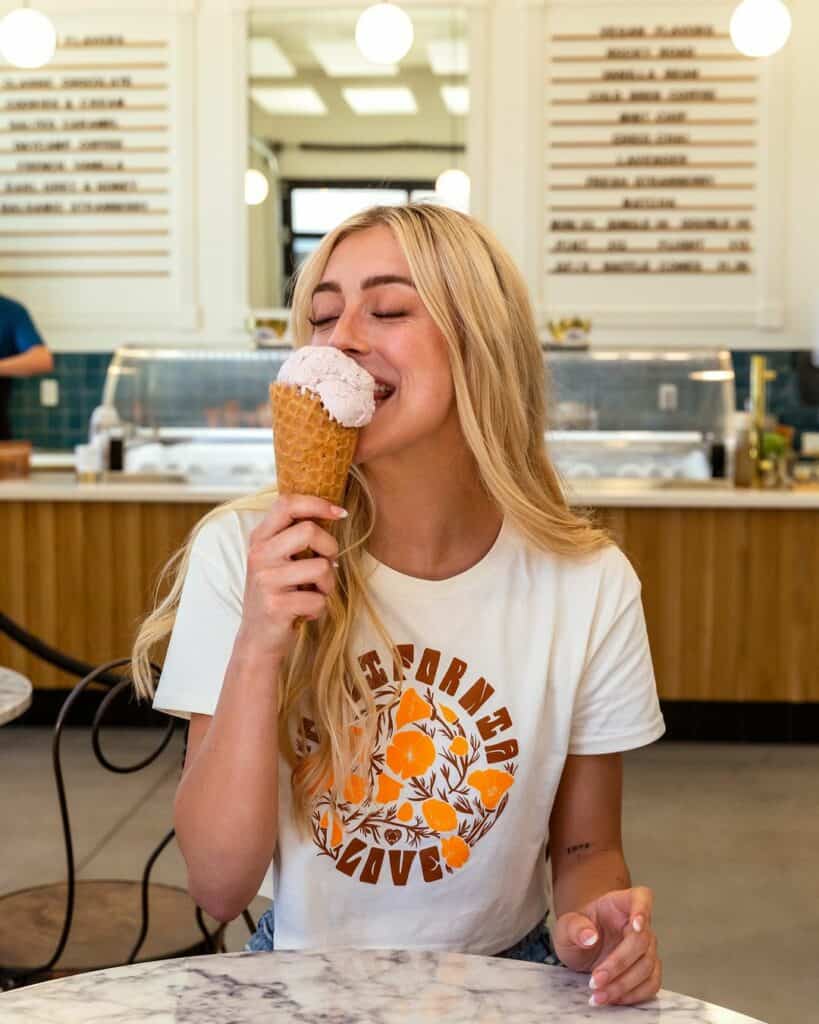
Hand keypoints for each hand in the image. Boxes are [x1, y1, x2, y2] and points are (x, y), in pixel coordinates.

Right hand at [234, 494, 344, 661]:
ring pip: (320, 567)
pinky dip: (320, 607)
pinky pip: (318, 599)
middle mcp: (259, 555)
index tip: (339, 513)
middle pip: (309, 530)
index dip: (317, 503)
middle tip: (328, 563)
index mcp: (260, 539)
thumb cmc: (277, 594)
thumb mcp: (277, 560)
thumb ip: (294, 537)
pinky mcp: (275, 605)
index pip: (287, 503)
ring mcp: (265, 580)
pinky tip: (305, 611)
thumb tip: (333, 515)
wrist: (257, 638)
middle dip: (329, 547)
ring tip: (314, 592)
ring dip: (328, 583)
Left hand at [551, 886, 660, 1007]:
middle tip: (595, 981)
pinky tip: (613, 999)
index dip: (643, 910)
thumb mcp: (566, 926)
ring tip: (598, 995)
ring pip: (647, 966)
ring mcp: (646, 948)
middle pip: (642, 941)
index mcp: (620, 904)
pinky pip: (651, 984)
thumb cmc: (577, 930)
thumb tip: (589, 936)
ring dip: (623, 985)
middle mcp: (638, 924)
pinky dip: (633, 995)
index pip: (641, 898)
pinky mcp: (648, 970)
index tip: (636, 925)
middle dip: (619, 964)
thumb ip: (574, 927)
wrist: (581, 946)